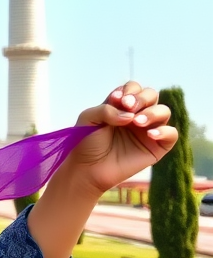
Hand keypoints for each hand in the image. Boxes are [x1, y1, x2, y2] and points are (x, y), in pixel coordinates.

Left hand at [66, 81, 177, 195]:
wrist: (87, 169)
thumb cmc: (86, 142)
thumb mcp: (89, 118)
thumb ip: (106, 109)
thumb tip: (129, 115)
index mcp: (121, 106)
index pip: (134, 88)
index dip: (129, 90)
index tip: (117, 99)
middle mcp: (137, 115)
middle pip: (151, 95)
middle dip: (141, 98)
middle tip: (128, 107)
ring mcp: (148, 130)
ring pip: (163, 111)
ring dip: (151, 112)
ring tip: (136, 122)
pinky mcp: (157, 147)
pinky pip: (171, 134)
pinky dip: (164, 131)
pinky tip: (150, 134)